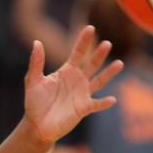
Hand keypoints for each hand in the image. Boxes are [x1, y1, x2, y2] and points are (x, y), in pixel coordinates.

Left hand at [23, 25, 123, 141]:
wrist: (37, 125)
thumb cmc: (35, 102)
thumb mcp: (32, 80)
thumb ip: (36, 62)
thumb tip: (36, 42)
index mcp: (66, 71)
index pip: (78, 53)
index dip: (83, 41)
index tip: (90, 27)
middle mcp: (77, 80)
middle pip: (92, 64)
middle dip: (99, 54)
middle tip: (107, 43)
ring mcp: (82, 94)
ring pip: (99, 81)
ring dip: (109, 73)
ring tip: (119, 63)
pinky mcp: (84, 108)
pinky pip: (96, 104)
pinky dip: (104, 102)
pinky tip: (112, 99)